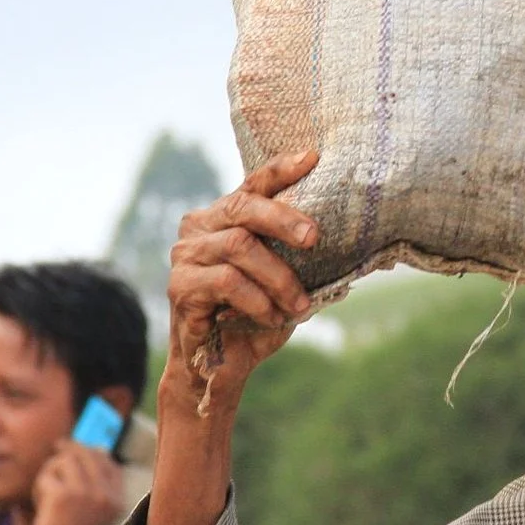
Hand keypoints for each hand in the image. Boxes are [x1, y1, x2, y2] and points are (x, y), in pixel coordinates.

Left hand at [26, 440, 126, 524]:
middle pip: (85, 454)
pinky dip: (39, 487)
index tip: (75, 452)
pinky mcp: (63, 495)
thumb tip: (101, 449)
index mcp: (116, 499)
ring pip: (64, 461)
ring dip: (51, 470)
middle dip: (68, 450)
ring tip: (46, 489)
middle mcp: (104, 493)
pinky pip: (47, 476)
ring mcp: (85, 493)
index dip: (91, 451)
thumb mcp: (97, 512)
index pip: (108, 461)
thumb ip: (100, 484)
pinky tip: (39, 502)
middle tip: (56, 448)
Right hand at [165, 148, 321, 392]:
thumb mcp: (283, 280)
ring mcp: (185, 254)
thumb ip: (297, 255)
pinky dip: (257, 299)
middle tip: (314, 238)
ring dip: (278, 277)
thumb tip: (345, 234)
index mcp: (225, 217)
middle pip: (243, 207)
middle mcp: (199, 227)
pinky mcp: (179, 285)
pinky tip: (272, 316)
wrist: (220, 366)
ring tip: (299, 305)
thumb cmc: (256, 316)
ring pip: (239, 246)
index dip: (281, 170)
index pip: (253, 184)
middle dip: (284, 219)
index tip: (312, 158)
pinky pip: (226, 281)